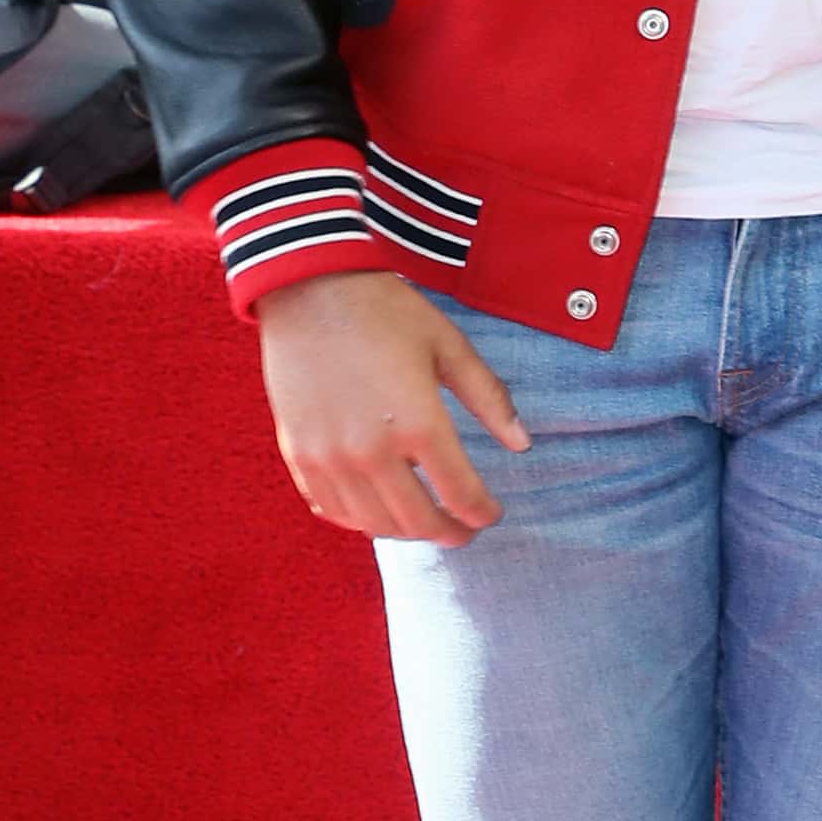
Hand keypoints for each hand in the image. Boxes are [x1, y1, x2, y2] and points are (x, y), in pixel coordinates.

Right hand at [255, 270, 529, 541]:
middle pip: (419, 522)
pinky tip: (378, 510)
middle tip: (462, 529)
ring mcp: (330, 458)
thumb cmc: (387, 312)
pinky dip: (360, 520)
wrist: (310, 287)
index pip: (462, 495)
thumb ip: (489, 399)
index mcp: (420, 424)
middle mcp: (372, 451)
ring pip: (374, 525)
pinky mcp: (298, 455)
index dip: (483, 513)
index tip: (491, 514)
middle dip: (448, 533)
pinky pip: (332, 510)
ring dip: (406, 531)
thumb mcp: (449, 347)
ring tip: (423, 521)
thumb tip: (523, 444)